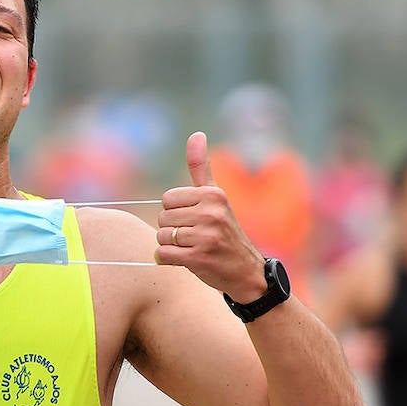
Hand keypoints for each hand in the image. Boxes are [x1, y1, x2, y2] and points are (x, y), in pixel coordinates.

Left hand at [156, 132, 266, 301]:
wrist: (245, 271)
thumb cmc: (224, 233)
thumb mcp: (216, 198)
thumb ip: (201, 167)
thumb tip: (196, 134)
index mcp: (213, 195)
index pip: (167, 199)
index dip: (175, 212)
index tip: (194, 220)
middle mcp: (211, 212)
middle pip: (162, 218)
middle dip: (172, 230)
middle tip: (194, 237)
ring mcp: (206, 235)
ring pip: (161, 237)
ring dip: (170, 246)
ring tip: (191, 248)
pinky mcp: (199, 258)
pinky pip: (163, 254)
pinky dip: (167, 260)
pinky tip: (184, 261)